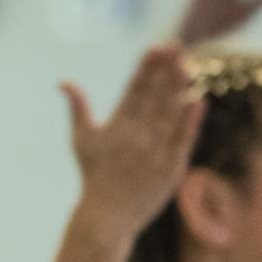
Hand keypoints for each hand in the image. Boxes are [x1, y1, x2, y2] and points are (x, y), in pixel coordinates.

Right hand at [59, 46, 206, 240]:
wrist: (108, 216)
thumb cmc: (94, 175)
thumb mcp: (82, 140)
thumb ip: (77, 108)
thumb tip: (62, 81)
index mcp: (116, 125)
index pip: (134, 88)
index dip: (146, 66)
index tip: (156, 46)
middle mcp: (136, 135)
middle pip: (154, 95)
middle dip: (165, 69)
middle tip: (176, 45)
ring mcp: (155, 151)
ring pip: (170, 113)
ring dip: (179, 87)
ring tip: (187, 64)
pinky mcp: (171, 166)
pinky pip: (184, 139)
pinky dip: (191, 120)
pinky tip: (199, 99)